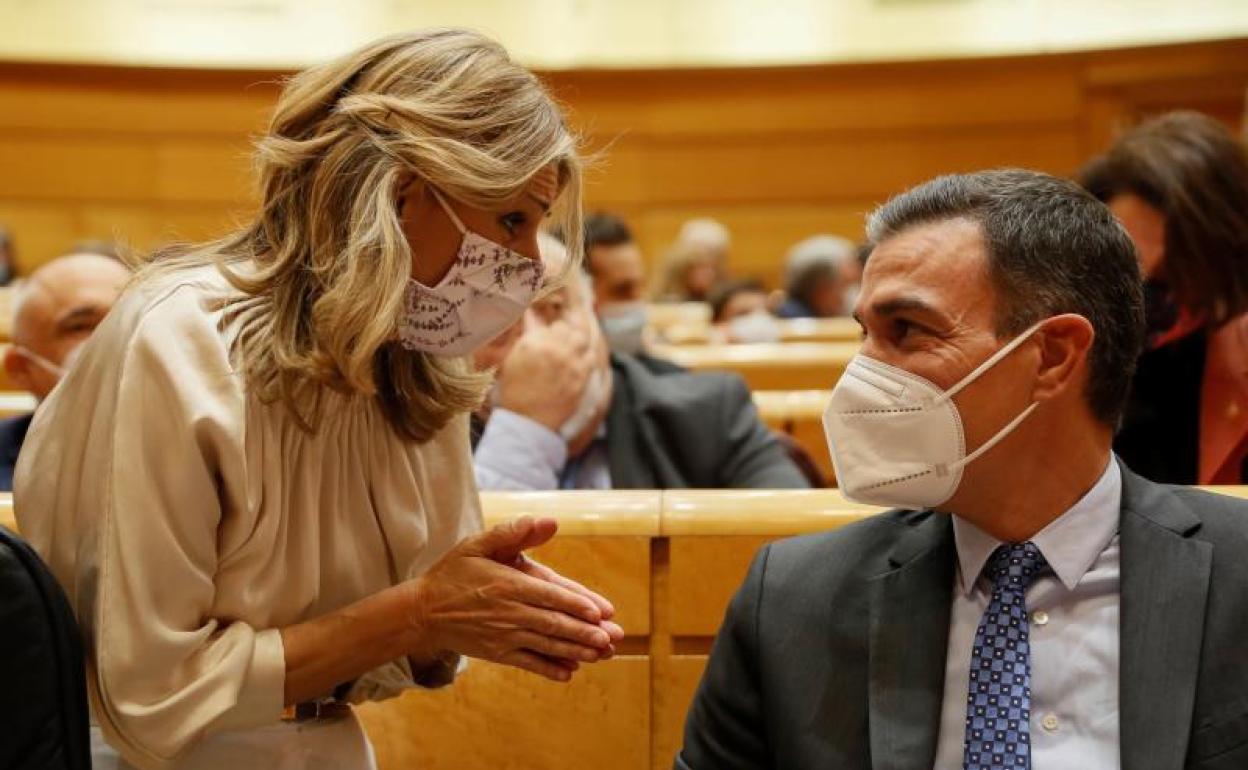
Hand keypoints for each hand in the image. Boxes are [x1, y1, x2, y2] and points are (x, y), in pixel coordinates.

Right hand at [406, 517, 620, 680]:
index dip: (575, 603)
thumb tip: (551, 521)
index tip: (600, 612)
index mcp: (507, 584)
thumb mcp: (478, 544)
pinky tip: (569, 673)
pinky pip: (527, 663)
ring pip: (545, 645)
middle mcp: (507, 612)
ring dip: (574, 651)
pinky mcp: (497, 653)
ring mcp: (502, 636)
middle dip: (583, 632)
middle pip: (552, 624)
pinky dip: (548, 669)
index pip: (548, 595)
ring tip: (600, 654)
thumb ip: (514, 532)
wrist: (423, 611)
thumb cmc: (455, 572)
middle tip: (610, 638)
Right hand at [496, 320, 592, 430]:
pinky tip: (577, 364)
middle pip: (567, 328)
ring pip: (581, 338)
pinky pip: (590, 356)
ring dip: (576, 342)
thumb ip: (527, 335)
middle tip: (559, 343)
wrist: (526, 422)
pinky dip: (585, 356)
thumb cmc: (514, 392)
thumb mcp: (513, 359)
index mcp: (532, 342)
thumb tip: (531, 315)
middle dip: (564, 333)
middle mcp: (553, 349)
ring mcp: (569, 362)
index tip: (550, 336)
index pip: (550, 324)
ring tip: (569, 352)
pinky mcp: (581, 377)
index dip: (551, 330)